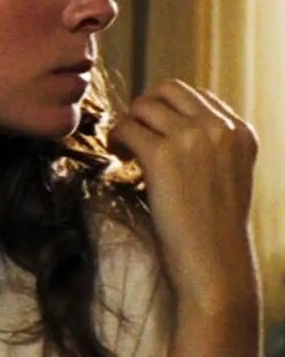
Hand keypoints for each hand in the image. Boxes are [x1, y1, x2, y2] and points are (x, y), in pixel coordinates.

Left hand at [107, 79, 260, 312]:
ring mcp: (193, 138)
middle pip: (169, 90)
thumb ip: (211, 149)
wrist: (215, 266)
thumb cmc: (214, 232)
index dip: (169, 111)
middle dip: (146, 108)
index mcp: (241, 132)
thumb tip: (169, 128)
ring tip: (125, 150)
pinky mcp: (164, 156)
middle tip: (134, 136)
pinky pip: (128, 128)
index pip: (197, 96)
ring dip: (129, 123)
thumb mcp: (228, 179)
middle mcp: (221, 128)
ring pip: (144, 105)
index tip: (155, 133)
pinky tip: (118, 157)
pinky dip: (116, 138)